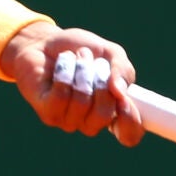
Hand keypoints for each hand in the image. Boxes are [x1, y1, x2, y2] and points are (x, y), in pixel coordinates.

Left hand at [1, 23, 143, 146]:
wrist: (45, 40)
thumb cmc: (80, 49)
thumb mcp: (110, 53)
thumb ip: (122, 70)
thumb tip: (120, 92)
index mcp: (112, 111)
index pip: (129, 135)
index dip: (130, 121)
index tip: (124, 99)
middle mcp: (91, 121)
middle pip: (104, 116)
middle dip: (100, 82)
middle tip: (95, 62)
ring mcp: (68, 120)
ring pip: (81, 102)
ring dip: (82, 71)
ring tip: (77, 56)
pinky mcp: (48, 113)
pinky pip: (61, 96)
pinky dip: (65, 71)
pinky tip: (63, 63)